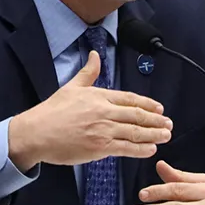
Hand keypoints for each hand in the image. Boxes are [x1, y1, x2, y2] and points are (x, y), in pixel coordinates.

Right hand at [8, 50, 172, 170]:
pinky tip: (151, 149)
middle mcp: (104, 112)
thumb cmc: (51, 111)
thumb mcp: (71, 87)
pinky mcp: (99, 148)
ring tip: (166, 136)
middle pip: (137, 115)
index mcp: (99, 96)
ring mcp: (103, 130)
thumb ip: (88, 72)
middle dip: (156, 120)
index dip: (148, 104)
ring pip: (135, 132)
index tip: (159, 108)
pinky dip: (140, 149)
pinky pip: (126, 148)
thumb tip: (95, 55)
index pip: (130, 99)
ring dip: (153, 134)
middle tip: (168, 123)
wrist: (36, 133)